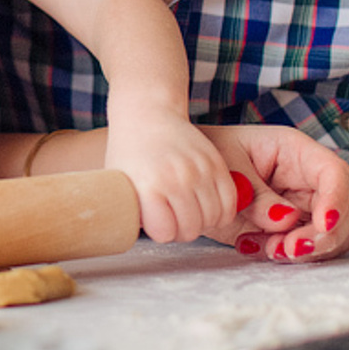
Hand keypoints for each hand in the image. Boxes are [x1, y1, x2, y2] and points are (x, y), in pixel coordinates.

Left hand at [106, 111, 237, 242]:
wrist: (148, 113)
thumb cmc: (130, 150)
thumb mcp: (118, 182)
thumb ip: (126, 211)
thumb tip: (125, 236)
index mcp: (148, 185)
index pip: (164, 233)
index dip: (159, 230)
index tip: (154, 219)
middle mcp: (177, 178)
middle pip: (191, 230)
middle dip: (181, 230)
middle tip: (172, 217)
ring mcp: (200, 170)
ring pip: (214, 219)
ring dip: (202, 221)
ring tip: (187, 210)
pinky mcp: (216, 163)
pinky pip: (230, 203)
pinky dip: (221, 211)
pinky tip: (205, 206)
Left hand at [200, 124, 348, 261]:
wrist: (191, 171)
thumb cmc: (211, 153)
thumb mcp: (228, 165)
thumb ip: (257, 194)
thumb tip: (287, 220)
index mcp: (295, 151)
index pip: (335, 172)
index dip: (336, 199)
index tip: (322, 225)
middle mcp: (307, 180)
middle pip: (344, 212)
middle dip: (321, 237)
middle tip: (285, 248)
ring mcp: (303, 207)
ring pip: (331, 237)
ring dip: (302, 251)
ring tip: (261, 247)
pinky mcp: (292, 229)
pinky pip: (305, 250)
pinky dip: (282, 254)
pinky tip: (247, 244)